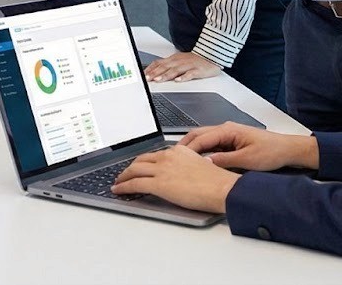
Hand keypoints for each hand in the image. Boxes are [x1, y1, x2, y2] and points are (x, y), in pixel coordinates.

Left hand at [111, 144, 238, 213]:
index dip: (144, 161)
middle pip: (141, 160)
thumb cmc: (218, 182)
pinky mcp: (159, 184)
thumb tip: (180, 175)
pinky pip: (134, 184)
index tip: (140, 165)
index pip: (155, 154)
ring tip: (118, 182)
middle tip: (125, 173)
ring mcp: (162, 169)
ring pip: (134, 170)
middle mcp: (168, 156)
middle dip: (131, 167)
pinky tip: (119, 190)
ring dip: (123, 176)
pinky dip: (123, 187)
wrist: (223, 188)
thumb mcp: (201, 165)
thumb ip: (187, 166)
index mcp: (179, 151)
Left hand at [143, 51, 222, 82]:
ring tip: (158, 80)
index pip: (159, 63)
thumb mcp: (179, 61)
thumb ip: (168, 66)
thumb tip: (155, 72)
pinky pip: (190, 74)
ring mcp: (189, 65)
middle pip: (165, 67)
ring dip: (166, 75)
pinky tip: (178, 80)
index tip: (143, 75)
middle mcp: (179, 61)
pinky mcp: (198, 70)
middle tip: (147, 78)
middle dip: (155, 73)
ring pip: (175, 70)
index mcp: (174, 59)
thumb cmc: (194, 60)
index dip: (151, 68)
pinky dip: (184, 77)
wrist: (212, 55)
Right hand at [177, 122, 318, 171]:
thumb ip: (225, 161)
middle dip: (184, 145)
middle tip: (172, 157)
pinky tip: (198, 161)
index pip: (201, 138)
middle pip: (198, 135)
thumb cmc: (272, 151)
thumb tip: (206, 163)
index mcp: (228, 130)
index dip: (187, 149)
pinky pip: (212, 145)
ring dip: (193, 148)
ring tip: (181, 160)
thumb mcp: (247, 160)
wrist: (288, 150)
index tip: (177, 158)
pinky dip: (202, 151)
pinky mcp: (231, 141)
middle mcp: (226, 129)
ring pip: (204, 139)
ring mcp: (228, 135)